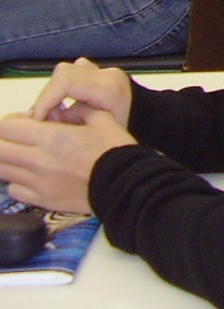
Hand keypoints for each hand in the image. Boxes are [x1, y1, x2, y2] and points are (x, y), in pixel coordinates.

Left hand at [0, 110, 134, 214]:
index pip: (8, 127)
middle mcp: (40, 160)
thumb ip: (77, 110)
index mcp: (54, 137)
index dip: (12, 121)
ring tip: (24, 155)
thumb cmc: (116, 151)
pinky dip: (16, 181)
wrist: (126, 185)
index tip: (26, 121)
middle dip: (5, 139)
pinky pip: (13, 189)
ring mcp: (38, 182)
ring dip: (8, 159)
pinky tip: (31, 175)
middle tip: (20, 137)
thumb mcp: (102, 118)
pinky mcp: (42, 199)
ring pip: (2, 169)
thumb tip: (58, 109)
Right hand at [28, 58, 132, 127]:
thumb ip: (64, 125)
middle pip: (62, 75)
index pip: (65, 83)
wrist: (139, 124)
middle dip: (46, 98)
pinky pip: (71, 72)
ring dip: (53, 92)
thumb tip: (34, 119)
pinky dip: (61, 87)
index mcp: (110, 89)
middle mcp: (108, 74)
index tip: (36, 120)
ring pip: (64, 71)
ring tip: (53, 113)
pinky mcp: (99, 70)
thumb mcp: (91, 136)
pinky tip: (62, 104)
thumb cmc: (116, 136)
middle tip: (43, 120)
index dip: (45, 100)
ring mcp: (104, 70)